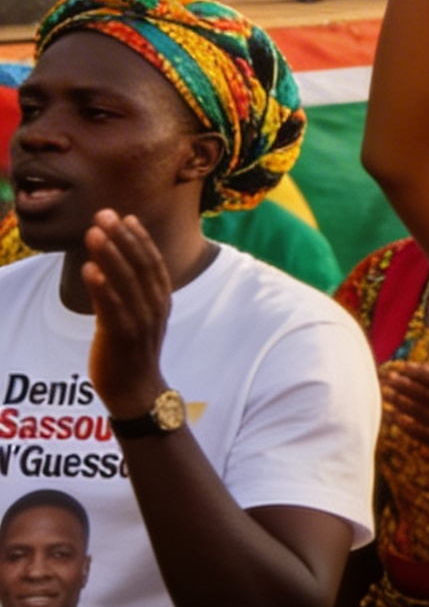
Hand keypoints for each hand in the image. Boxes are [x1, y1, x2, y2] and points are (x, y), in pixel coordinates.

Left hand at [81, 211, 172, 418]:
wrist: (137, 391)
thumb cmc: (133, 351)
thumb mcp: (140, 315)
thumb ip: (133, 291)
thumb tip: (117, 265)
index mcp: (161, 298)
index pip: (152, 260)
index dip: (139, 238)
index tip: (124, 216)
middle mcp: (154, 305)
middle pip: (139, 264)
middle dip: (121, 237)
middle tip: (104, 215)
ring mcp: (140, 321)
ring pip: (126, 281)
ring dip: (109, 254)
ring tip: (93, 233)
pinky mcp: (122, 336)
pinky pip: (112, 307)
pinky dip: (102, 287)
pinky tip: (90, 270)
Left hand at [379, 358, 428, 464]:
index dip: (418, 373)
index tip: (403, 367)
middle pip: (424, 396)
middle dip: (404, 386)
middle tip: (388, 378)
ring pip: (419, 414)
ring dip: (401, 403)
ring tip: (387, 394)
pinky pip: (421, 433)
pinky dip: (407, 426)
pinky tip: (396, 418)